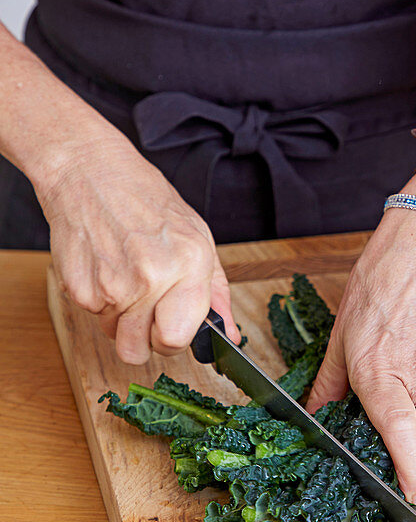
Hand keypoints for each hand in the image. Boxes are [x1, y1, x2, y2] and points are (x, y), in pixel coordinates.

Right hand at [37, 129, 238, 363]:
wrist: (90, 171)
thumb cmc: (146, 200)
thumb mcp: (197, 236)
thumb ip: (215, 292)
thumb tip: (230, 334)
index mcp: (189, 263)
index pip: (178, 339)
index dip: (174, 337)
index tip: (172, 324)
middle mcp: (152, 277)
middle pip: (139, 350)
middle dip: (143, 335)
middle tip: (146, 302)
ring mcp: (112, 285)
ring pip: (115, 336)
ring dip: (120, 316)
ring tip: (125, 274)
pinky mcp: (78, 288)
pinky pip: (93, 316)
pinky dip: (98, 299)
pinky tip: (105, 266)